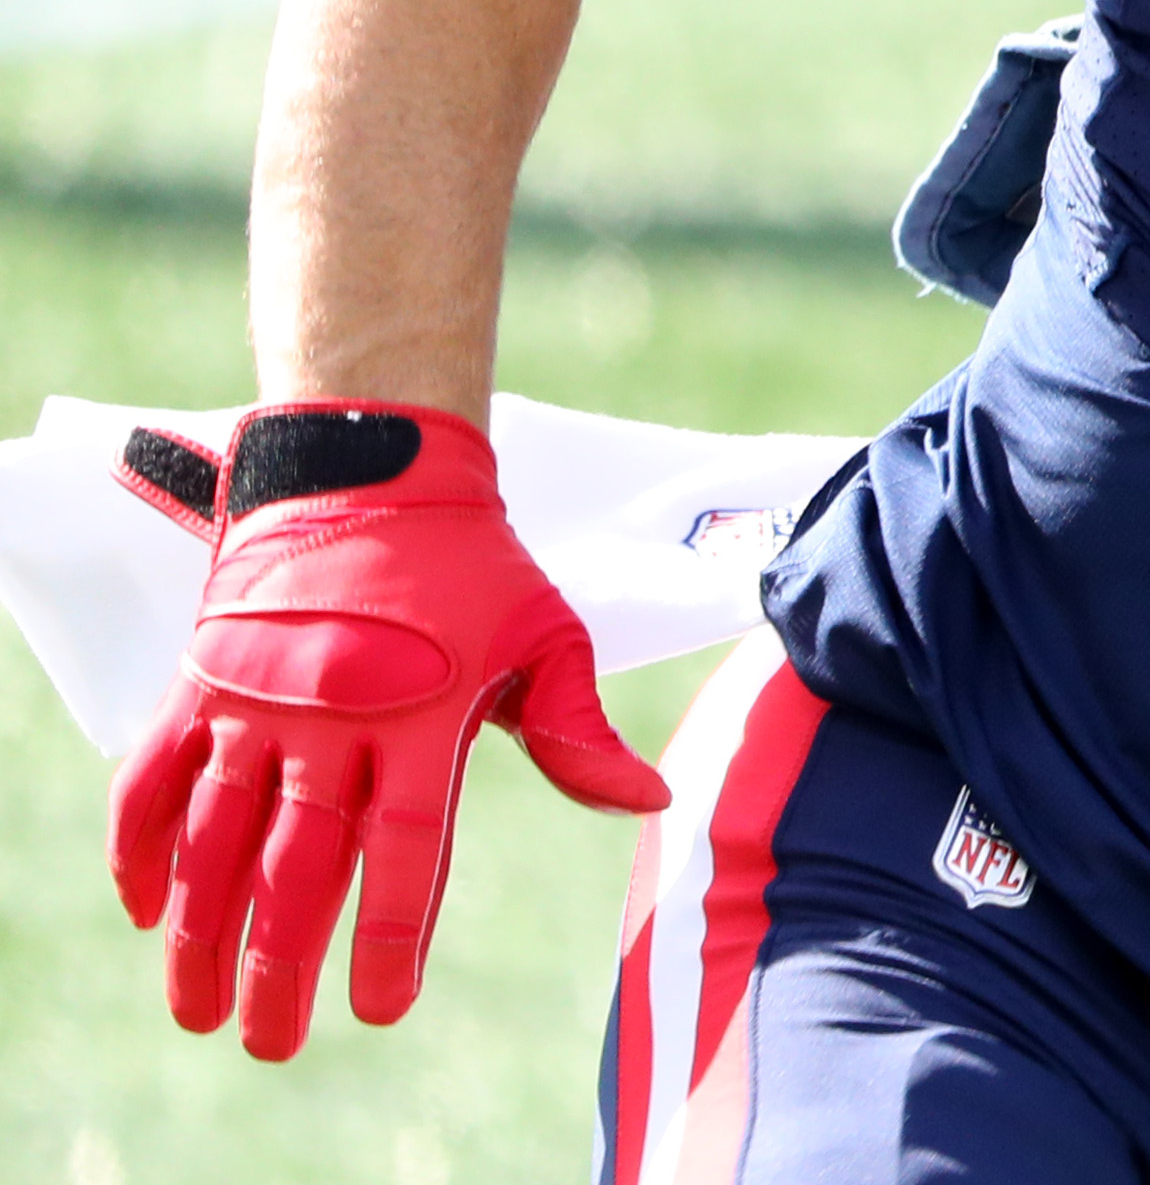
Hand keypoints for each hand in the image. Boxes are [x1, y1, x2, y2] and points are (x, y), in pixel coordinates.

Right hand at [108, 404, 668, 1058]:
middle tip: (273, 1044)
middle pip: (297, 869)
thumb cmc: (476, 565)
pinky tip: (141, 909)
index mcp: (421, 717)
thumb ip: (578, 731)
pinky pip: (150, 777)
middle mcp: (329, 719)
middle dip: (281, 966)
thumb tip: (645, 800)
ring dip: (198, 932)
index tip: (379, 1009)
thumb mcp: (546, 635)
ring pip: (212, 841)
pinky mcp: (200, 683)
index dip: (389, 933)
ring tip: (197, 1009)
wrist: (378, 471)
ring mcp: (254, 703)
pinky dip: (137, 845)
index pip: (404, 848)